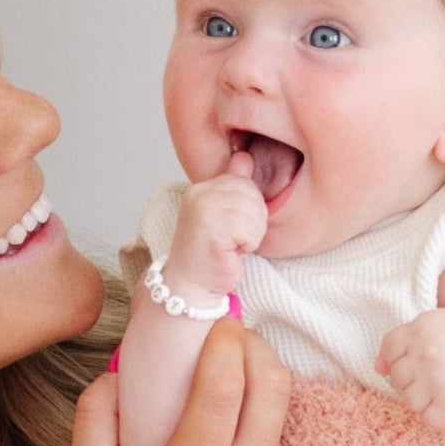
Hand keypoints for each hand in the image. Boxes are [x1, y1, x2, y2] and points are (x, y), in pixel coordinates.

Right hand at [69, 318, 320, 445]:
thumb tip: (122, 368)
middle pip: (274, 388)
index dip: (227, 343)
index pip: (226, 387)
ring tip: (224, 419)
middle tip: (236, 340)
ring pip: (281, 424)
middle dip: (257, 350)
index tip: (220, 323)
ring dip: (257, 406)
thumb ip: (94, 421)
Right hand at [164, 151, 267, 302]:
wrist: (189, 288)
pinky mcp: (212, 229)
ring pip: (255, 213)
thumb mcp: (221, 214)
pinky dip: (248, 245)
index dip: (247, 209)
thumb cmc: (208, 256)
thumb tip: (244, 157)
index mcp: (201, 187)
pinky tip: (231, 253)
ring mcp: (204, 210)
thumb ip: (232, 185)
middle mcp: (200, 194)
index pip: (245, 182)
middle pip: (253, 195)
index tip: (230, 227)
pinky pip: (251, 230)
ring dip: (251, 235)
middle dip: (252, 221)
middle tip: (232, 239)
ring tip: (231, 246)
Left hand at [376, 307, 444, 428]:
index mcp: (420, 330)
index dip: (401, 359)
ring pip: (410, 401)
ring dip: (425, 400)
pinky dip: (439, 416)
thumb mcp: (434, 324)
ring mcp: (437, 380)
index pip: (389, 351)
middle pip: (398, 378)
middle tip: (438, 375)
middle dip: (414, 380)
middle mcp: (426, 354)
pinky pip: (428, 419)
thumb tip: (379, 368)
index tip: (420, 360)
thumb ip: (402, 340)